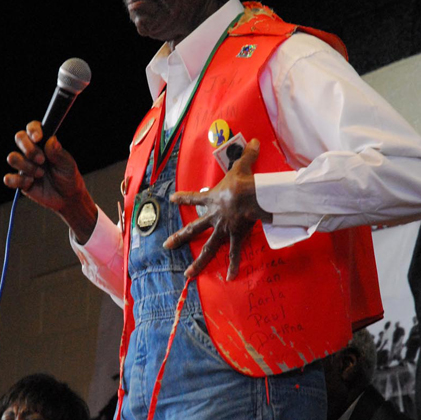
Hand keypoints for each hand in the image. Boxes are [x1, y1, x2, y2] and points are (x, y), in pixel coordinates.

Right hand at [4, 121, 97, 242]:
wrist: (67, 197)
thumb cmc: (68, 176)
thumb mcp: (67, 164)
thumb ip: (58, 153)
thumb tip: (50, 140)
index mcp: (43, 143)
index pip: (32, 128)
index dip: (33, 130)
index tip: (39, 137)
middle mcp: (31, 151)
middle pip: (19, 137)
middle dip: (29, 148)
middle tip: (42, 160)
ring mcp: (24, 166)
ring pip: (12, 157)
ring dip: (27, 166)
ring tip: (41, 174)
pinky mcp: (19, 181)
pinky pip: (8, 178)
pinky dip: (19, 180)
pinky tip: (31, 183)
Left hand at [165, 139, 270, 279]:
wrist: (252, 195)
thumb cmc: (245, 180)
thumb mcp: (243, 165)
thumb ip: (247, 155)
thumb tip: (253, 141)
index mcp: (213, 199)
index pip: (194, 198)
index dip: (183, 199)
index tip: (172, 199)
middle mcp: (214, 216)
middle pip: (194, 229)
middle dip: (179, 238)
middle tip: (166, 246)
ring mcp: (223, 229)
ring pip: (207, 248)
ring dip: (198, 263)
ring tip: (187, 274)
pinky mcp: (235, 236)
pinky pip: (233, 253)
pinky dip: (232, 266)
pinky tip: (229, 278)